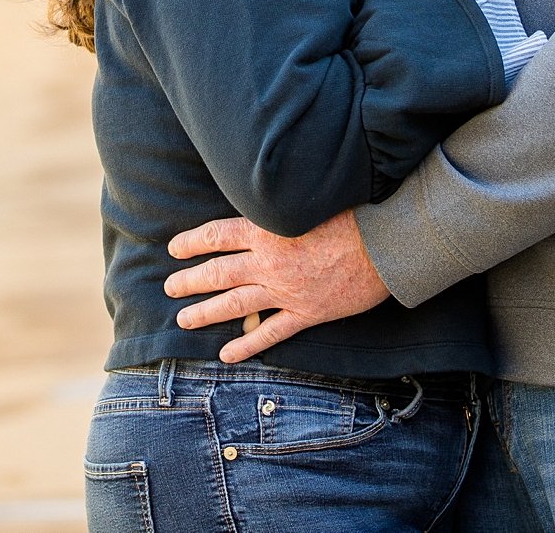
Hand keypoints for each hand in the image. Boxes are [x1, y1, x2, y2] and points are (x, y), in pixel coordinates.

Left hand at [162, 209, 389, 362]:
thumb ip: (278, 208)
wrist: (385, 244)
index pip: (217, 235)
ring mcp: (286, 291)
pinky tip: (227, 354)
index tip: (174, 248)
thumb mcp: (307, 200)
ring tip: (184, 319)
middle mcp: (269, 263)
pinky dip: (246, 345)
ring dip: (205, 313)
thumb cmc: (352, 213)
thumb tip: (256, 206)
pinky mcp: (306, 314)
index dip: (191, 242)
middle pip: (218, 273)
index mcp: (267, 230)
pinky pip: (269, 333)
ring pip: (234, 305)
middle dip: (189, 281)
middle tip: (169, 287)